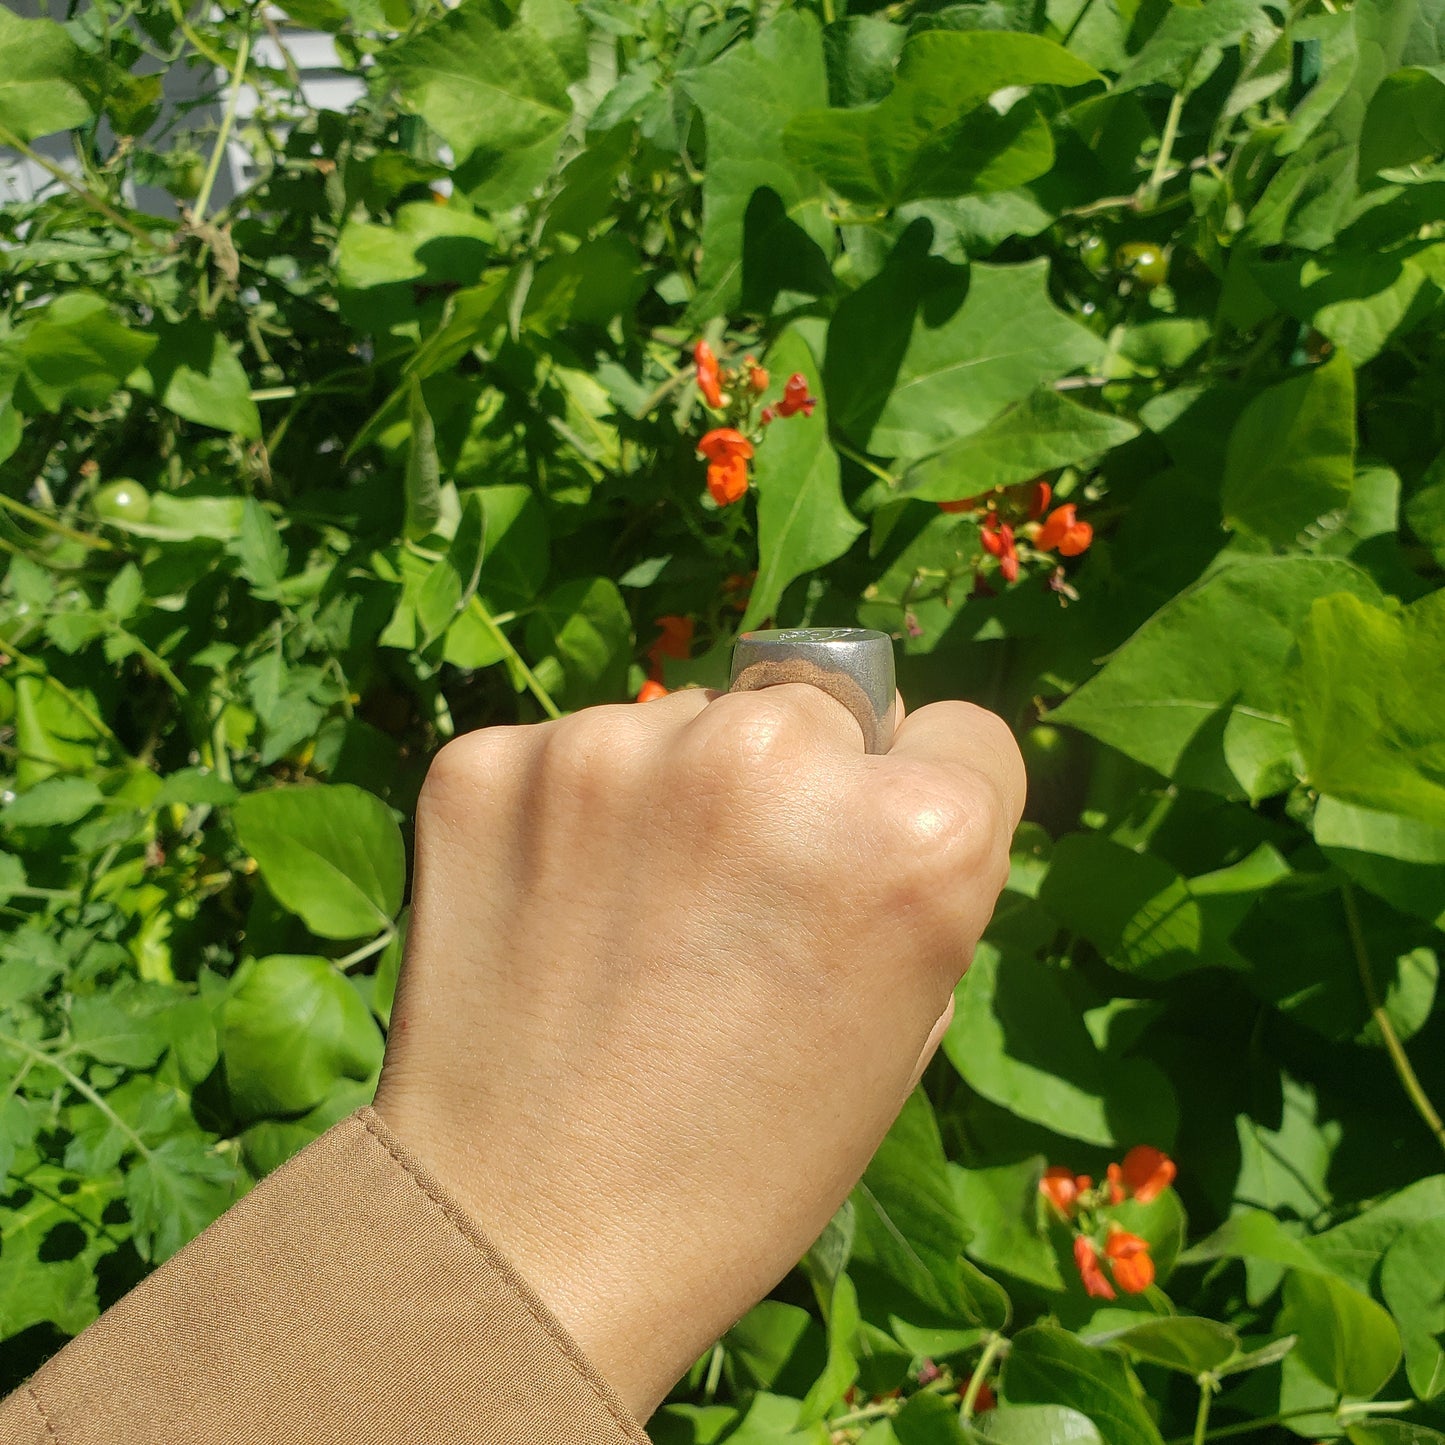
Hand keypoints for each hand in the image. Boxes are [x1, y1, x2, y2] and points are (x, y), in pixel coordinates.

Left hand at [371, 685, 1023, 1420]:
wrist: (523, 1243)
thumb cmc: (743, 1166)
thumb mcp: (906, 1027)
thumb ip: (913, 877)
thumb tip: (869, 784)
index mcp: (914, 834)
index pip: (962, 734)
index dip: (922, 807)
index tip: (866, 866)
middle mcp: (772, 754)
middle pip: (820, 707)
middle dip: (798, 786)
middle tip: (735, 904)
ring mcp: (617, 746)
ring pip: (689, 720)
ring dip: (680, 792)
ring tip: (634, 922)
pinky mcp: (494, 760)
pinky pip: (572, 751)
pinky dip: (571, 813)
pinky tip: (552, 914)